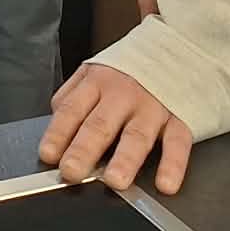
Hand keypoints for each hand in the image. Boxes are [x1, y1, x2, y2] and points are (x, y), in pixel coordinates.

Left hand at [40, 64, 192, 194]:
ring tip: (115, 181)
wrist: (178, 46)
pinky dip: (173, 165)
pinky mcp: (181, 117)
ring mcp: (152, 106)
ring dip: (125, 159)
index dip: (58, 133)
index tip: (48, 155)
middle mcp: (123, 94)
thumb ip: (73, 95)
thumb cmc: (130, 68)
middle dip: (84, 150)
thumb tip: (56, 121)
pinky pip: (178, 142)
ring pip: (137, 136)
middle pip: (100, 125)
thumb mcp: (95, 70)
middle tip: (72, 172)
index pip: (72, 110)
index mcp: (97, 82)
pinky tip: (165, 184)